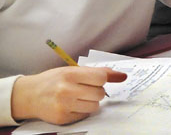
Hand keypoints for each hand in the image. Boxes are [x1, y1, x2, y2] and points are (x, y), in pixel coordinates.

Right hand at [11, 67, 126, 124]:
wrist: (29, 95)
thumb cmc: (54, 80)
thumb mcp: (73, 70)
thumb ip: (99, 72)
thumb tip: (123, 76)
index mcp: (70, 74)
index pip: (101, 78)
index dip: (101, 80)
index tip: (95, 80)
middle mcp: (67, 90)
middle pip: (100, 93)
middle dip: (96, 91)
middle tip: (84, 88)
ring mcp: (64, 106)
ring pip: (95, 106)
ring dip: (91, 102)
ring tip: (78, 97)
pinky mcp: (62, 118)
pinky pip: (85, 115)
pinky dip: (82, 110)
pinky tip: (71, 105)